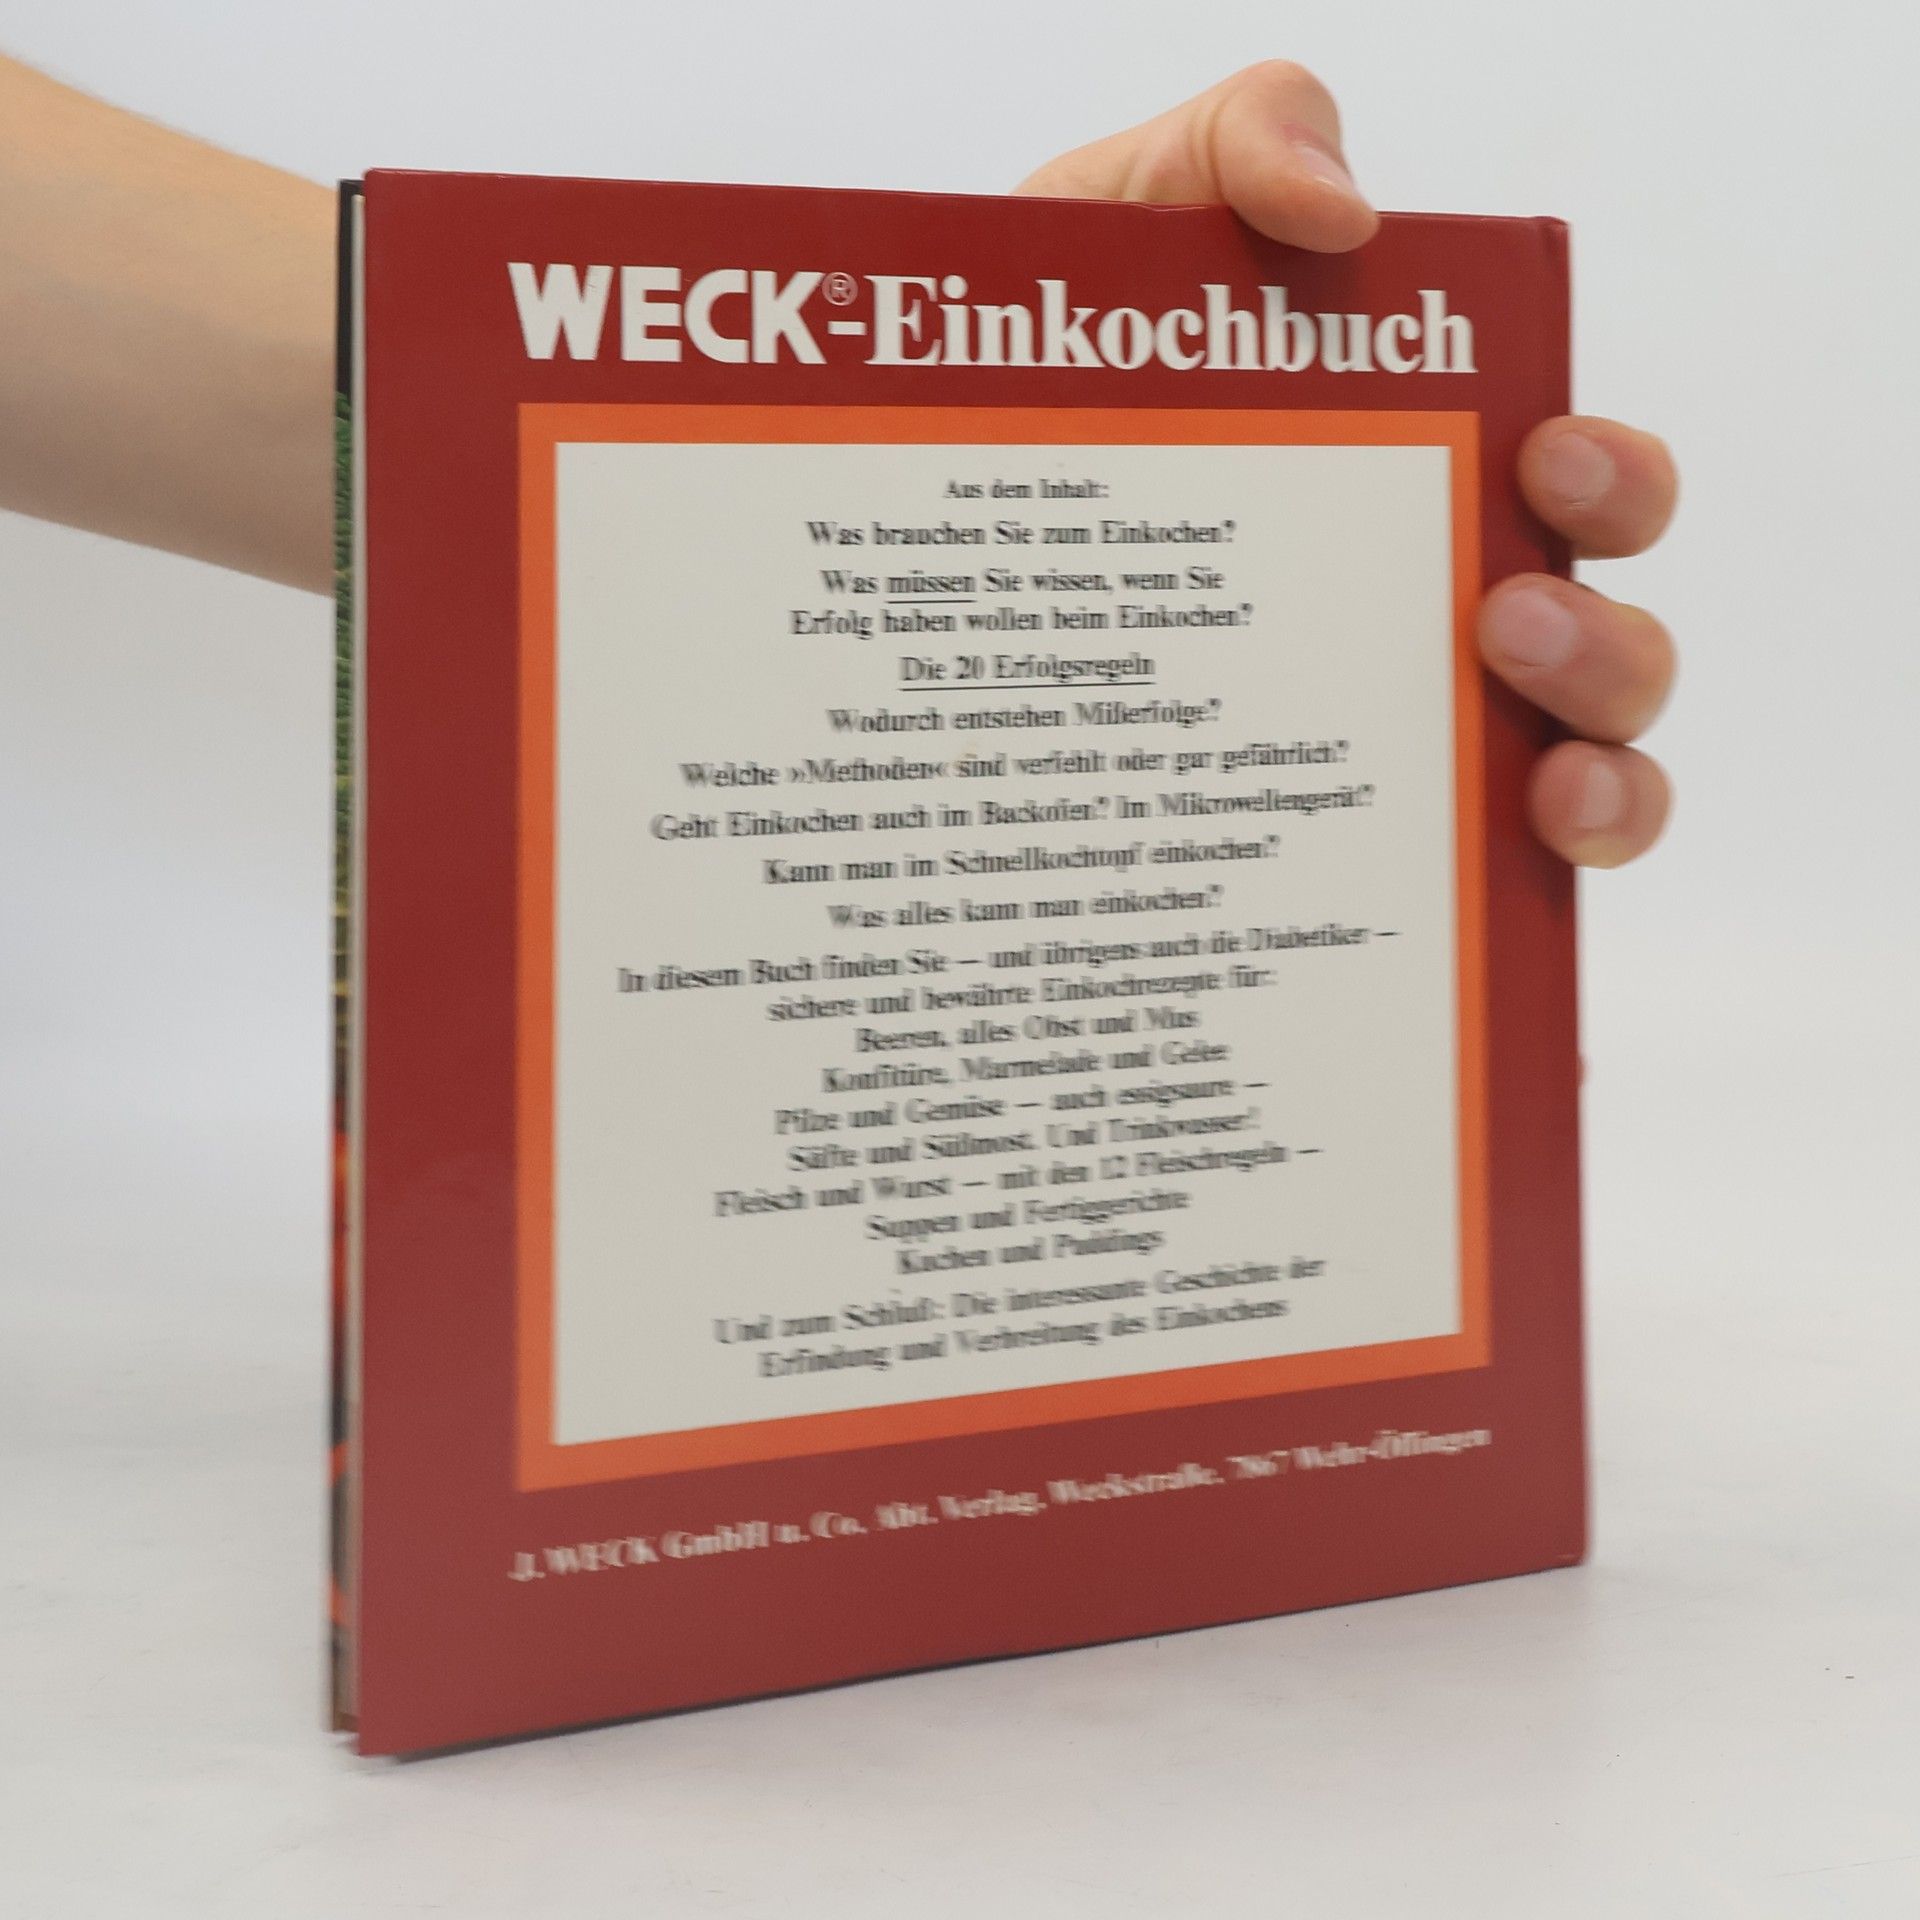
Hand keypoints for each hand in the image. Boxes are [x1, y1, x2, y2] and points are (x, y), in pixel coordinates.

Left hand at [1017, 62, 1675, 869]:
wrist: (888, 513)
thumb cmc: (1022, 380)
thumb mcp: (1107, 225)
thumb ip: (1230, 148)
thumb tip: (1345, 204)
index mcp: (1413, 488)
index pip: (1578, 494)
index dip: (1611, 487)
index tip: (1545, 462)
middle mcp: (1423, 627)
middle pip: (1609, 659)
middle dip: (1606, 647)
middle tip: (1502, 622)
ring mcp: (1378, 755)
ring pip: (1573, 796)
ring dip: (1599, 789)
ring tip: (1527, 779)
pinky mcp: (1313, 865)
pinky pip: (1448, 921)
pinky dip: (1492, 937)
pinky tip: (1443, 948)